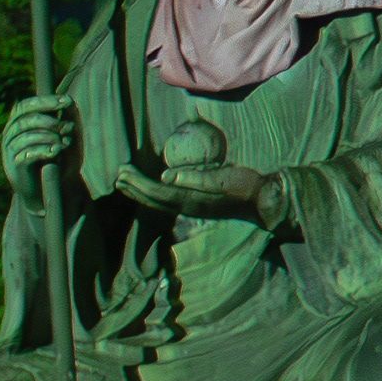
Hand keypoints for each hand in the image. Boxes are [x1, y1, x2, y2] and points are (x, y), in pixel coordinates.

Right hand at [1, 96, 76, 206]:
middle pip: (27, 119)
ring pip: (28, 136)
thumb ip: (62, 119)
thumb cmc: (51, 158)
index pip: (26, 105)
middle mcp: (10, 135)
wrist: (42, 189)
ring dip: (50, 137)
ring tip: (65, 143)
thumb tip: (70, 102)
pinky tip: (56, 152)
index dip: (46, 101)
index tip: (67, 101)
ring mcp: (10, 150)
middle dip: (51, 121)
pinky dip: (45, 151)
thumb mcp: (58, 136)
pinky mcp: (15, 166)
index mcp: (17, 123)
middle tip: (69, 127)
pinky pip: (28, 153)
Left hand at [118, 117, 268, 215]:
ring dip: (140, 192)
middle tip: (117, 174)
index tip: (123, 173)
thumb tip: (167, 176)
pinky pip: (168, 201)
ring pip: (158, 201)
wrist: (264, 202)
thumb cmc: (246, 187)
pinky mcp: (197, 205)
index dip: (138, 184)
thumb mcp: (223, 178)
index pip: (158, 192)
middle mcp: (187, 206)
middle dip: (134, 188)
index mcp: (191, 199)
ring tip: (124, 182)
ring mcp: (192, 207)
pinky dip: (153, 194)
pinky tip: (149, 189)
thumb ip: (196, 178)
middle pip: (153, 198)